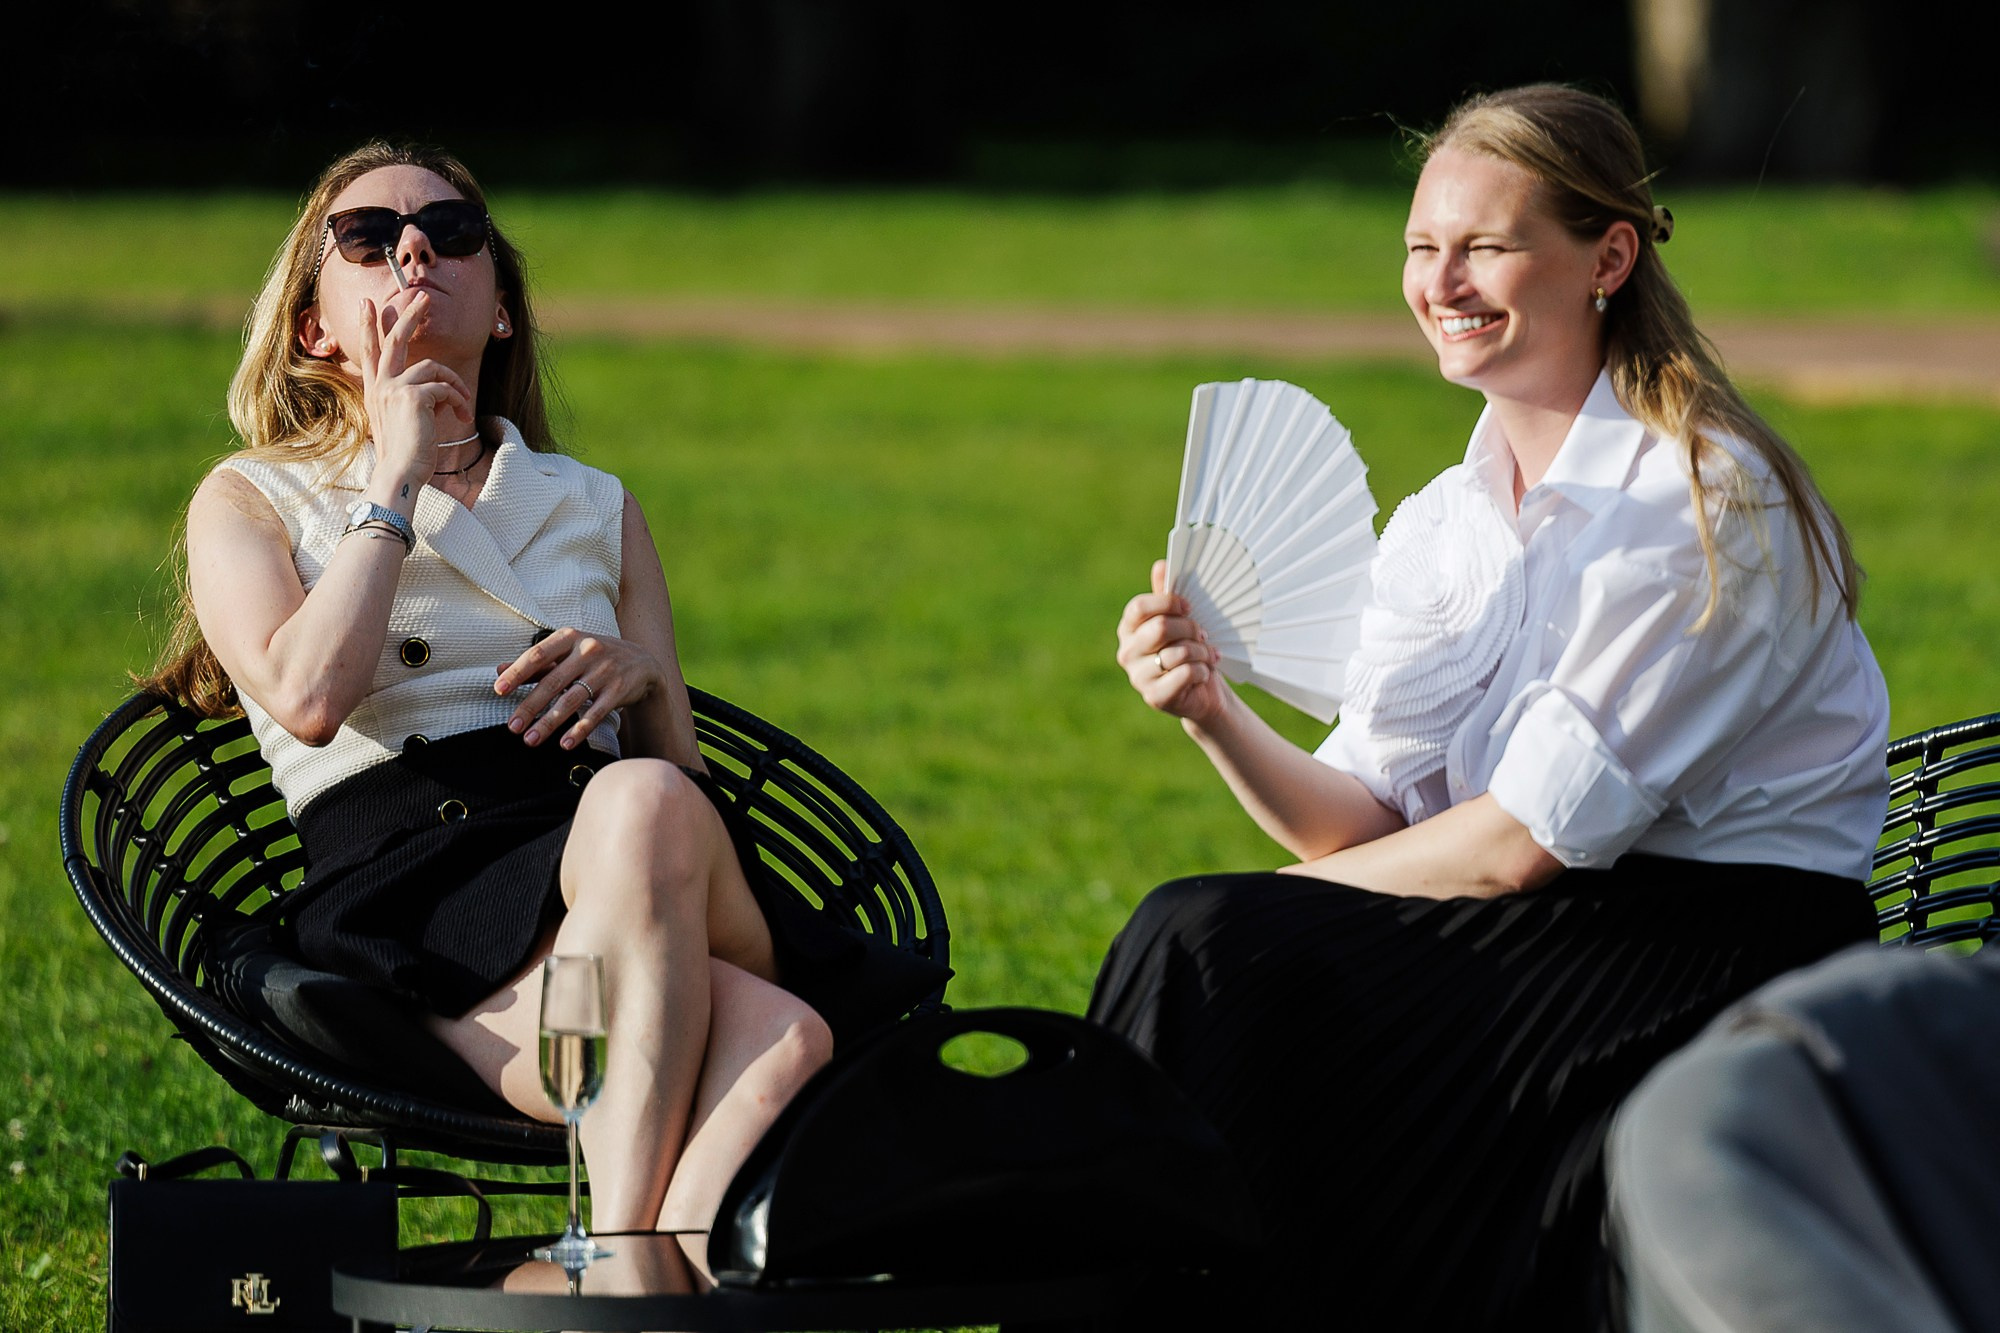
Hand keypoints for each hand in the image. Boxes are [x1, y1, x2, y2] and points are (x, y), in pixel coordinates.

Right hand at [355, 293, 473, 491]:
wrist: (400, 473)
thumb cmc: (407, 454)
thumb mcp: (405, 422)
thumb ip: (414, 400)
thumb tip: (435, 390)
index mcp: (375, 391)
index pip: (371, 353)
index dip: (370, 327)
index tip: (370, 304)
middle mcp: (380, 386)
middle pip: (395, 342)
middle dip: (409, 317)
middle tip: (422, 297)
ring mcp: (394, 389)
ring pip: (432, 368)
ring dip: (454, 384)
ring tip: (463, 406)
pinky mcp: (413, 396)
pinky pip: (444, 388)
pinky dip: (458, 401)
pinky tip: (461, 417)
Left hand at [496, 627, 665, 748]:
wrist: (642, 663)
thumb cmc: (595, 657)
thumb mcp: (568, 653)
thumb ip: (536, 663)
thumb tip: (499, 670)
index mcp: (570, 638)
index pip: (537, 655)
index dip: (517, 673)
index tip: (499, 690)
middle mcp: (587, 651)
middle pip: (552, 682)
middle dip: (530, 706)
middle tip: (513, 727)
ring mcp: (604, 671)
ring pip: (571, 700)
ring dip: (549, 723)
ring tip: (530, 739)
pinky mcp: (618, 690)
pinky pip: (595, 713)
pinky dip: (579, 730)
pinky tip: (565, 743)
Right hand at [1116, 559, 1226, 722]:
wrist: (1202, 693)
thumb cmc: (1190, 651)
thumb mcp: (1181, 620)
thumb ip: (1168, 596)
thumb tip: (1161, 565)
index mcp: (1129, 629)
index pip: (1139, 607)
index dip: (1167, 602)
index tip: (1189, 607)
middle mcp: (1127, 652)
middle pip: (1160, 628)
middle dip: (1191, 629)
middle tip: (1203, 635)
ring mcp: (1138, 677)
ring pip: (1177, 652)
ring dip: (1201, 652)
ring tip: (1208, 656)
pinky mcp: (1154, 697)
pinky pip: (1185, 673)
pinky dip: (1202, 671)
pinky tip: (1204, 674)